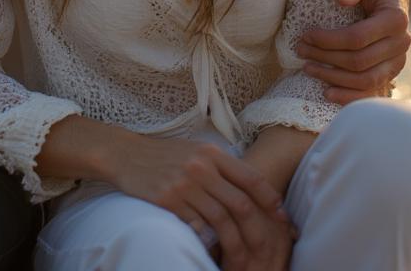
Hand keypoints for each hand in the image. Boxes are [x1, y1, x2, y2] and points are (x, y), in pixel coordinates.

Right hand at [112, 135, 294, 269]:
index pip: (251, 178)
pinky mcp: (168, 200)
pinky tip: (213, 249)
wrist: (127, 154)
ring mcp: (184, 183)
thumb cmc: (165, 155)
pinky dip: (208, 240)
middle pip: (240, 204)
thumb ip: (221, 167)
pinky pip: (196, 226)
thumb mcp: (195, 151)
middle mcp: (200, 167)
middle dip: (257, 231)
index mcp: (211, 153)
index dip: (271, 201)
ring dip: (234, 244)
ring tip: (241, 260)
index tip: (283, 219)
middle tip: (266, 249)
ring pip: (221, 220)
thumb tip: (251, 191)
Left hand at [298, 0, 409, 103]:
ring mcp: (398, 60)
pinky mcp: (391, 70)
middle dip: (325, 58)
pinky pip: (373, 90)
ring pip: (366, 79)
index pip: (357, 37)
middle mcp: (402, 42)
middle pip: (359, 61)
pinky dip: (351, 96)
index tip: (305, 35)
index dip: (328, 40)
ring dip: (334, 79)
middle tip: (299, 50)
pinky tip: (327, 94)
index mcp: (396, 18)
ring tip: (307, 68)